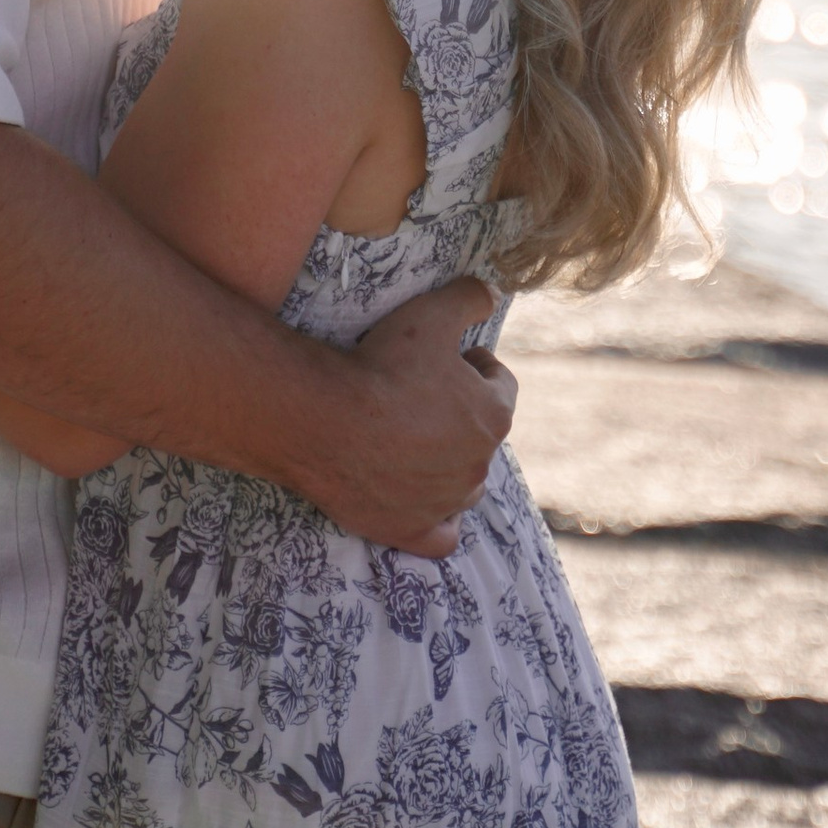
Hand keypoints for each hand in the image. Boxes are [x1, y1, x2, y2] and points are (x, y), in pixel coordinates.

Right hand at [300, 276, 516, 558]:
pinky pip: (441, 536)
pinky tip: (422, 503)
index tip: (450, 356)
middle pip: (481, 435)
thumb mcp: (430, 312)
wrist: (326, 420)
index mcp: (493, 416)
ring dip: (450, 464)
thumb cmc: (382, 365)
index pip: (501, 385)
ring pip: (464, 485)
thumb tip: (493, 292)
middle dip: (461, 414)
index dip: (476, 365)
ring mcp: (446, 502)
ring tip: (415, 440)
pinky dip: (438, 522)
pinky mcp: (411, 530)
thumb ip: (470, 297)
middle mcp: (479, 465)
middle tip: (421, 392)